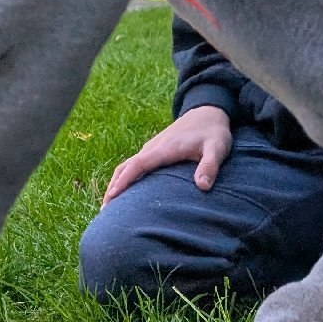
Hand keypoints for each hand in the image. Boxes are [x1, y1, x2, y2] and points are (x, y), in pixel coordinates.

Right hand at [102, 104, 232, 203]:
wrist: (207, 111)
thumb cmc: (213, 131)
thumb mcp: (217, 148)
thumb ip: (210, 166)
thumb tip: (202, 186)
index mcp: (164, 150)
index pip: (137, 166)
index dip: (123, 182)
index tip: (112, 197)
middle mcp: (152, 148)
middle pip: (125, 167)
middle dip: (113, 187)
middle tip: (105, 210)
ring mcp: (152, 148)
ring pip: (127, 165)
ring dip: (116, 182)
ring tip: (110, 204)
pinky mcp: (154, 149)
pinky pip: (134, 164)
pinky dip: (125, 177)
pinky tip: (126, 189)